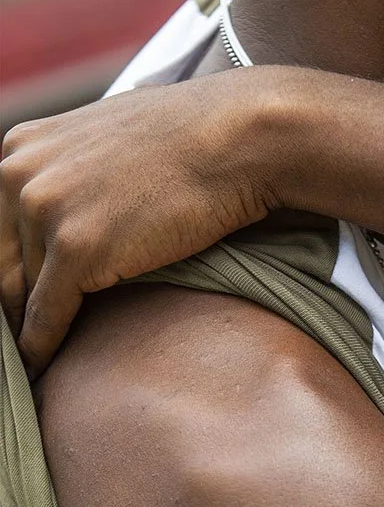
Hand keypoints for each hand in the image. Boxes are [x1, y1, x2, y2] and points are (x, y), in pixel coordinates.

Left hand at [0, 72, 293, 377]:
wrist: (237, 140)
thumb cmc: (191, 144)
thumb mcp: (107, 145)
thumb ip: (72, 174)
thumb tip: (66, 216)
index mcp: (21, 147)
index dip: (12, 273)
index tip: (20, 302)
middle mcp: (19, 173)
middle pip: (3, 265)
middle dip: (15, 303)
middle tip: (25, 342)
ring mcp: (45, 207)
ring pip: (25, 293)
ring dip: (35, 326)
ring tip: (42, 355)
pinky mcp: (77, 247)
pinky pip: (46, 315)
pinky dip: (43, 346)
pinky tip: (45, 366)